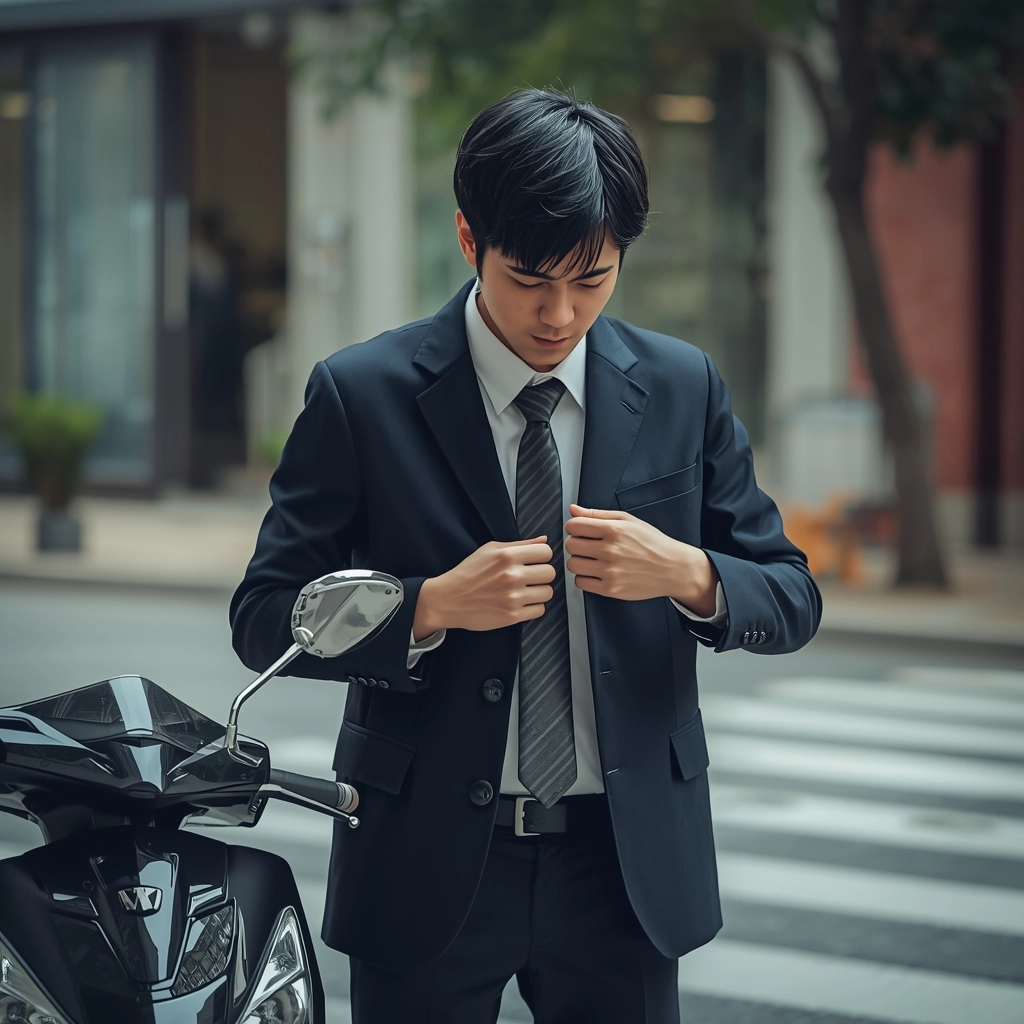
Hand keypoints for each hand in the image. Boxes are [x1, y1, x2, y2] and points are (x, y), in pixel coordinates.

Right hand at [413, 537, 555, 638]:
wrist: (447, 599)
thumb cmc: (468, 573)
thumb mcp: (490, 550)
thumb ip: (520, 544)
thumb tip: (543, 540)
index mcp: (507, 556)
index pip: (546, 552)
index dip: (542, 556)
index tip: (535, 561)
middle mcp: (512, 576)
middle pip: (550, 573)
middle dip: (542, 574)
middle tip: (530, 577)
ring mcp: (513, 597)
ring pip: (547, 592)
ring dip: (539, 592)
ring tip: (525, 590)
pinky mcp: (512, 616)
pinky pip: (539, 610)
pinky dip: (533, 607)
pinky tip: (520, 602)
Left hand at [564, 504, 718, 614]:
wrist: (673, 569)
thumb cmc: (652, 543)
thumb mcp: (628, 521)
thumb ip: (597, 514)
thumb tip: (573, 509)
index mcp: (614, 529)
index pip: (573, 526)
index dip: (575, 528)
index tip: (582, 531)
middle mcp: (610, 550)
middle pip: (571, 545)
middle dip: (577, 544)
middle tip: (588, 546)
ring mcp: (610, 571)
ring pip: (573, 565)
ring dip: (579, 561)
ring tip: (593, 560)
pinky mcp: (610, 589)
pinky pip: (580, 583)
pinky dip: (585, 578)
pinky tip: (597, 573)